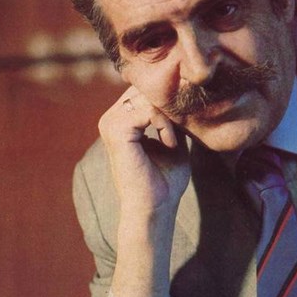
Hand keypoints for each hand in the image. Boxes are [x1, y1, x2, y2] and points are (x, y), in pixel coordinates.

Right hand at [98, 86, 189, 296]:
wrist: (155, 208)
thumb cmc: (164, 180)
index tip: (182, 126)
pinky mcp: (115, 131)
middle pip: (146, 89)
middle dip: (169, 107)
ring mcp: (110, 123)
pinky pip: (147, 110)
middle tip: (179, 133)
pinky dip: (164, 125)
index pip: (145, 89)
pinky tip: (169, 143)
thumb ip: (173, 118)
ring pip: (148, 97)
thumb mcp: (173, 140)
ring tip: (172, 141)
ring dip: (168, 117)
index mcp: (121, 119)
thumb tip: (186, 96)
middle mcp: (111, 118)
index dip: (169, 101)